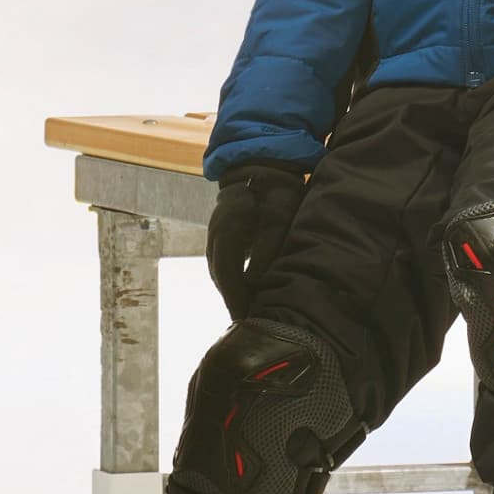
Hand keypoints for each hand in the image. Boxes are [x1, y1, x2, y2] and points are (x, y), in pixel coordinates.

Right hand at [203, 163, 306, 317]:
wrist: (262, 167)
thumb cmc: (275, 194)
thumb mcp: (278, 222)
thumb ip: (266, 254)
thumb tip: (255, 285)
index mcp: (228, 231)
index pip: (228, 276)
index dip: (236, 301)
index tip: (245, 321)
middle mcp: (215, 236)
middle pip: (221, 278)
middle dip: (234, 302)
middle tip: (250, 326)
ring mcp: (215, 236)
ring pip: (221, 273)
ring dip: (233, 293)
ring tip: (249, 315)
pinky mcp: (221, 237)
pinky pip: (224, 265)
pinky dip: (233, 281)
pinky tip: (246, 293)